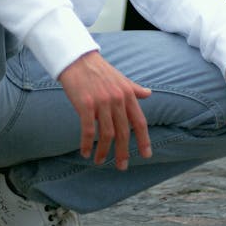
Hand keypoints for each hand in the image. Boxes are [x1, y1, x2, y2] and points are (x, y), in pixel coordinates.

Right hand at [58, 50, 151, 169]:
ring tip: (100, 161)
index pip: (139, 121)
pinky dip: (87, 144)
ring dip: (104, 151)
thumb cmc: (98, 70)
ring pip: (107, 134)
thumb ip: (133, 88)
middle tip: (122, 166)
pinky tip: (85, 152)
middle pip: (124, 132)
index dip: (144, 140)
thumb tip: (148, 93)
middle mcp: (117, 99)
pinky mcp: (86, 105)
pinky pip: (88, 130)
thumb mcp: (120, 78)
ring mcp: (102, 102)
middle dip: (123, 152)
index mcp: (127, 94)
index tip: (146, 155)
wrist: (76, 59)